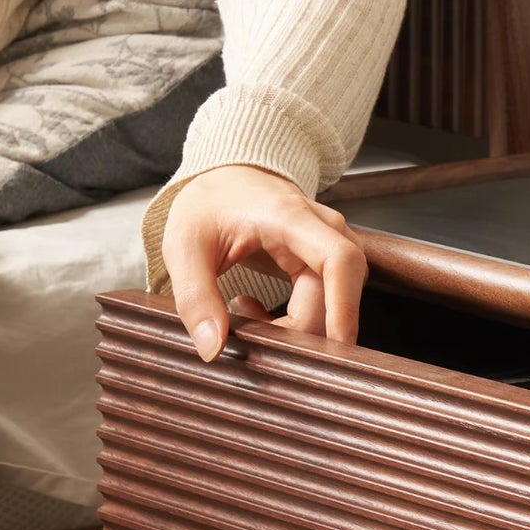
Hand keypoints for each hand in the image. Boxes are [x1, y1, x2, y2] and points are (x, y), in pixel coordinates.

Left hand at [161, 163, 367, 360]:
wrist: (226, 180)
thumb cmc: (209, 204)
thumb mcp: (184, 247)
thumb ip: (196, 298)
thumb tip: (214, 348)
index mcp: (291, 217)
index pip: (340, 262)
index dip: (344, 309)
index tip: (331, 348)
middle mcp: (325, 230)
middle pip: (336, 297)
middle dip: (299, 332)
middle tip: (250, 335)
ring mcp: (333, 247)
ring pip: (335, 306)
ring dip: (296, 329)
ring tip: (248, 315)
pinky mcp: (330, 265)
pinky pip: (328, 304)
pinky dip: (298, 322)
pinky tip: (262, 313)